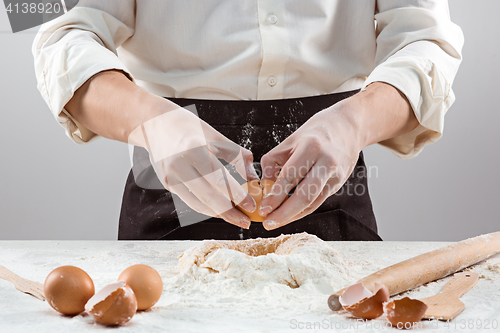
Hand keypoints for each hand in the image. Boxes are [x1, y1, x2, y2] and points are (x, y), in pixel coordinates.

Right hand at [129, 106, 258, 228]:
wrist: (153, 124)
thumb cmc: (186, 126)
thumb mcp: (215, 135)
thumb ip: (236, 156)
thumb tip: (253, 177)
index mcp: (194, 149)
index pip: (219, 179)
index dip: (237, 195)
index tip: (251, 205)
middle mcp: (179, 165)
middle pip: (209, 197)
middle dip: (230, 212)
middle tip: (246, 220)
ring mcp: (170, 177)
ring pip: (199, 204)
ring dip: (219, 214)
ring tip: (236, 218)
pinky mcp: (167, 184)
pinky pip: (190, 201)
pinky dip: (207, 208)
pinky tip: (220, 210)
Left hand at [258, 99, 362, 229]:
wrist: (348, 127)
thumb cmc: (315, 132)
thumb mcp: (290, 140)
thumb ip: (274, 162)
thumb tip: (264, 188)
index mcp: (311, 147)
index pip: (290, 176)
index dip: (275, 195)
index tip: (263, 208)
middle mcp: (327, 162)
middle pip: (305, 194)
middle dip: (284, 213)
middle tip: (268, 223)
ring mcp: (335, 174)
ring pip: (312, 202)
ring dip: (292, 215)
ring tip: (275, 222)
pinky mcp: (338, 183)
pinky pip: (318, 202)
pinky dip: (302, 211)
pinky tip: (289, 215)